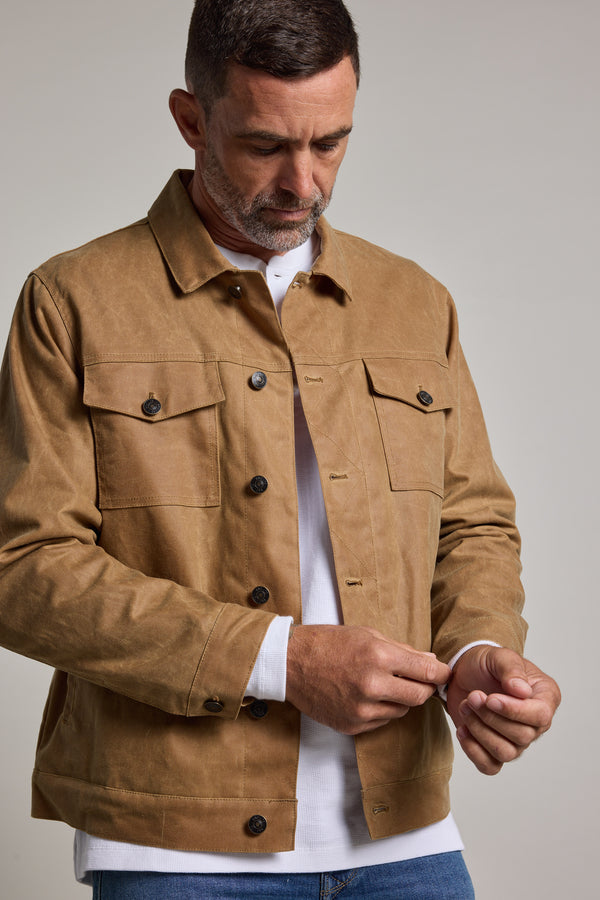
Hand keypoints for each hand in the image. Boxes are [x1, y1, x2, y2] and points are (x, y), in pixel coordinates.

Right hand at [285, 624, 450, 734]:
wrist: (290, 662)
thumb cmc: (328, 642)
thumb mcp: (367, 635)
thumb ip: (403, 650)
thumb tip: (431, 662)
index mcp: (379, 657)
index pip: (428, 672)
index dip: (441, 673)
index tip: (444, 673)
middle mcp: (372, 686)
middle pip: (420, 696)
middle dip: (425, 687)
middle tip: (419, 679)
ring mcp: (361, 710)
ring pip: (402, 710)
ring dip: (401, 698)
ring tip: (384, 683)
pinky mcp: (352, 726)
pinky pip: (382, 720)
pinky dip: (382, 709)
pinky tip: (367, 694)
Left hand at [446, 645, 560, 774]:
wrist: (465, 672)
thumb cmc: (487, 663)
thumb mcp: (499, 656)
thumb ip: (511, 669)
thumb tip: (522, 691)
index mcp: (545, 697)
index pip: (540, 716)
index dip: (514, 711)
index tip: (491, 699)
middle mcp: (535, 723)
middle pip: (522, 736)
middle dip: (491, 717)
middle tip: (472, 697)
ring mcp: (516, 740)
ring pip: (506, 753)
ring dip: (480, 732)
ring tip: (465, 707)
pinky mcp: (493, 749)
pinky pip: (490, 766)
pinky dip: (473, 751)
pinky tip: (462, 729)